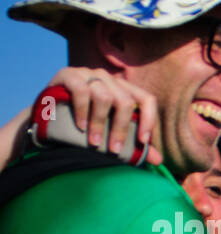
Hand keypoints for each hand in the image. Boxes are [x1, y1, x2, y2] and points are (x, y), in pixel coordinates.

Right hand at [43, 68, 162, 164]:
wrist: (49, 115)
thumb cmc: (86, 125)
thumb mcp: (110, 133)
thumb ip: (133, 144)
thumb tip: (158, 160)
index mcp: (123, 89)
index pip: (147, 99)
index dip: (149, 120)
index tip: (143, 142)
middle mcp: (109, 78)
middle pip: (125, 101)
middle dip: (121, 129)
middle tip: (114, 149)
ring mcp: (88, 73)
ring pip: (104, 97)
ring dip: (99, 123)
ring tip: (95, 143)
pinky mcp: (69, 74)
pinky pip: (81, 91)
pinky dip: (82, 111)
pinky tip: (80, 127)